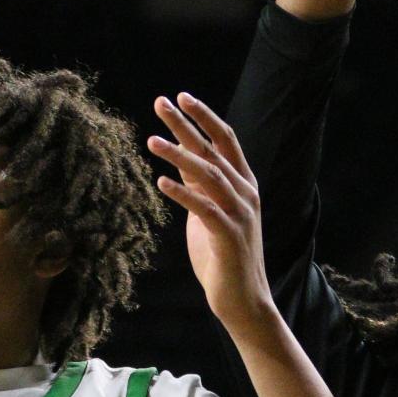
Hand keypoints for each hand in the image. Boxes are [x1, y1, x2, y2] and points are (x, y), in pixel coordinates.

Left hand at [148, 95, 274, 338]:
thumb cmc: (222, 255)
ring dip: (178, 156)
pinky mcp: (229, 236)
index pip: (225, 140)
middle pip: (214, 150)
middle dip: (187, 124)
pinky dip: (183, 194)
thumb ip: (198, 184)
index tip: (179, 97)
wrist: (243, 299)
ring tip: (151, 141)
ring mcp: (240, 213)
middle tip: (161, 103)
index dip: (203, 117)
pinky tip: (161, 182)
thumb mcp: (207, 211)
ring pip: (208, 175)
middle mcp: (246, 193)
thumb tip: (178, 154)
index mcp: (244, 184)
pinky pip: (204, 208)